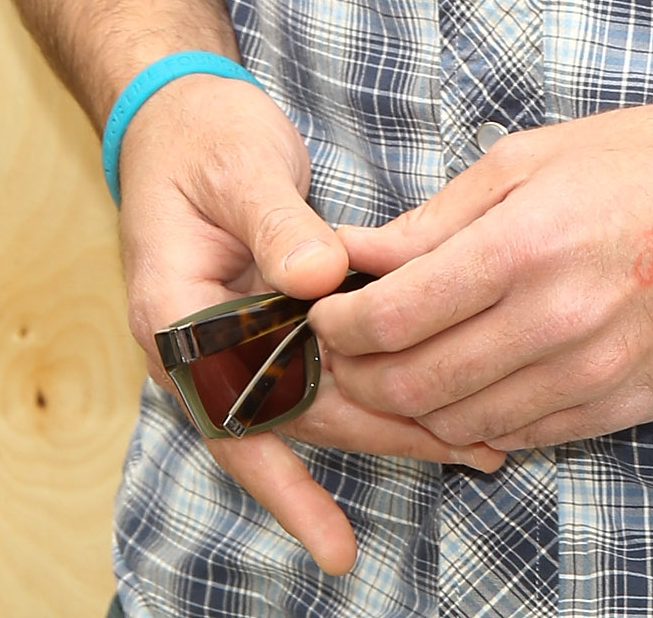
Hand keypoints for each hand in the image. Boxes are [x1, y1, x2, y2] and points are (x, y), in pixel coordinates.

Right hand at [116, 73, 502, 575]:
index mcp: (179, 318)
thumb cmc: (200, 138)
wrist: (178, 116)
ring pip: (319, 401)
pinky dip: (379, 384)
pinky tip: (435, 402)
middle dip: (379, 442)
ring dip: (391, 423)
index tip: (332, 537)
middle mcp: (207, 347)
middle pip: (294, 418)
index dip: (286, 481)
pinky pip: (324, 368)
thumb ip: (276, 222)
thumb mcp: (238, 169)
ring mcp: (241, 337)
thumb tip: (319, 278)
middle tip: (466, 455)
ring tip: (475, 446)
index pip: (237, 416)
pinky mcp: (273, 319)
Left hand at [302, 100, 652, 453]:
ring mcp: (591, 372)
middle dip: (362, 377)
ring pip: (465, 423)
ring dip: (413, 409)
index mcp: (525, 243)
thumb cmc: (639, 162)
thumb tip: (354, 252)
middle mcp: (555, 318)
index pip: (397, 316)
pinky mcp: (621, 407)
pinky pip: (525, 437)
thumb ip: (438, 216)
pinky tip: (467, 393)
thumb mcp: (531, 157)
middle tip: (343, 357)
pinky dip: (480, 425)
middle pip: (419, 383)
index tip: (322, 316)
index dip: (341, 326)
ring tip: (396, 376)